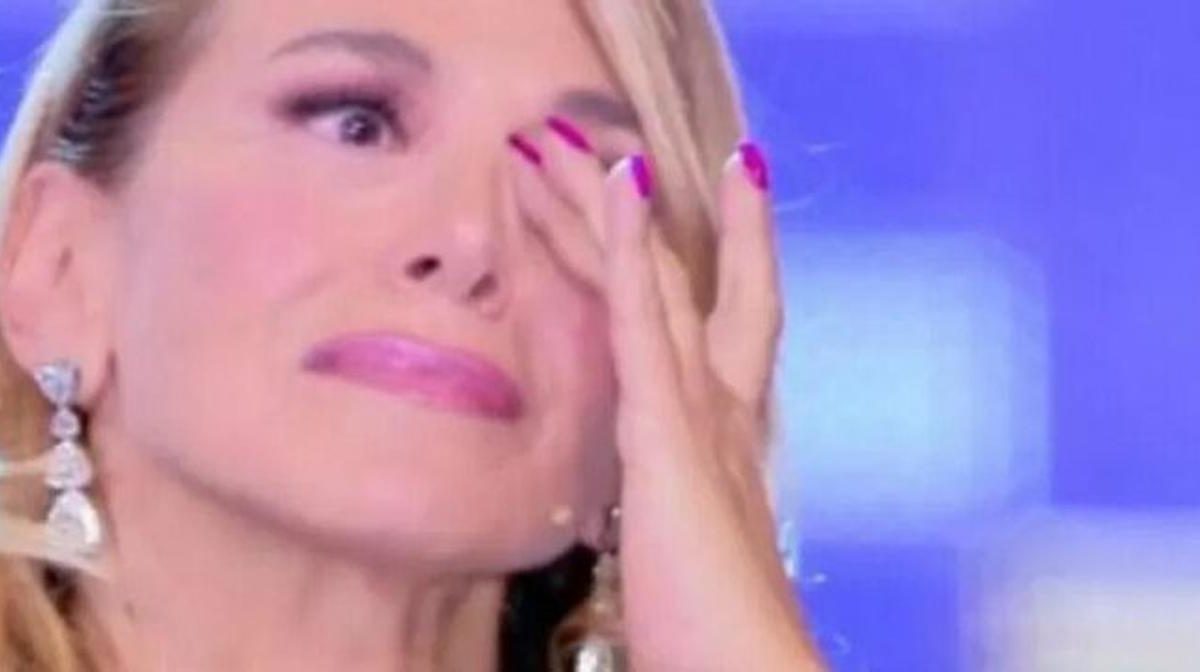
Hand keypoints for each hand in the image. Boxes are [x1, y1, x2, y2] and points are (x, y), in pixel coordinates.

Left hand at [508, 118, 824, 670]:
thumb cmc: (718, 645)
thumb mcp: (693, 567)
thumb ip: (678, 528)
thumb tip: (652, 529)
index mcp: (723, 454)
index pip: (709, 342)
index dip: (706, 275)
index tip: (686, 228)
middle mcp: (721, 419)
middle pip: (686, 293)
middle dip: (652, 227)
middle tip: (622, 153)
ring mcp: (701, 418)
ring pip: (656, 288)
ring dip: (616, 213)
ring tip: (584, 141)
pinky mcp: (672, 433)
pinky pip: (647, 320)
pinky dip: (636, 247)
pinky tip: (619, 185)